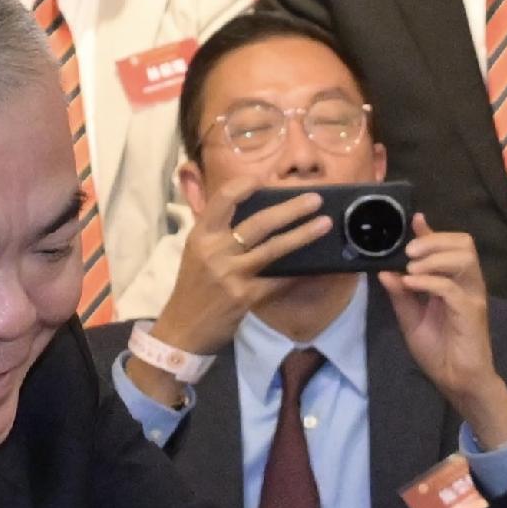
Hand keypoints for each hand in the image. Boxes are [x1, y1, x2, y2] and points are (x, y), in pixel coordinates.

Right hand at [141, 188, 335, 367]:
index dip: (243, 186)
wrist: (183, 327)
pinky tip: (314, 265)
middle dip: (290, 209)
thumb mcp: (197, 252)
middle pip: (258, 222)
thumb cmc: (194, 287)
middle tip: (314, 199)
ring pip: (273, 249)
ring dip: (302, 235)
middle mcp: (214, 250)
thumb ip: (218, 232)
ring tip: (324, 224)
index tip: (263, 180)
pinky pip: (278, 280)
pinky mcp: (244, 297)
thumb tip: (255, 211)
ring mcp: (230, 274)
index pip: (222, 199)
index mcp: (201, 235)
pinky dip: (296, 272)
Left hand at [385, 218, 506, 447]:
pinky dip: (429, 281)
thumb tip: (384, 271)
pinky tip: (411, 284)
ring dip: (434, 257)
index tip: (413, 220)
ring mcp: (471, 296)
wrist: (457, 380)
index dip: (431, 231)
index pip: (449, 246)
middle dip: (434, 240)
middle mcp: (467, 284)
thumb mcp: (410, 318)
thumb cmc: (439, 351)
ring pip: (464, 258)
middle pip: (464, 243)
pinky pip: (451, 287)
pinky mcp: (470, 312)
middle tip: (408, 251)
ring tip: (411, 267)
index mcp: (454, 282)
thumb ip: (401, 294)